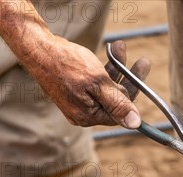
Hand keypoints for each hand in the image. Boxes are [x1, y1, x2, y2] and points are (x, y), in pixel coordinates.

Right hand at [29, 39, 150, 128]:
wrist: (39, 50)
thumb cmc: (67, 65)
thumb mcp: (98, 83)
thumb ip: (118, 104)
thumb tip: (135, 124)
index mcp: (88, 116)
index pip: (120, 112)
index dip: (133, 93)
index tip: (143, 74)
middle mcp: (83, 113)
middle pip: (114, 100)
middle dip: (128, 78)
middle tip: (142, 60)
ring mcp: (77, 102)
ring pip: (105, 88)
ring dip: (117, 68)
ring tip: (120, 47)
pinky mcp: (74, 91)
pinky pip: (94, 84)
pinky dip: (103, 69)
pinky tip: (109, 53)